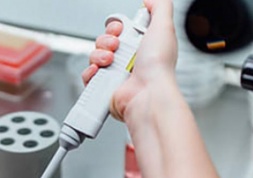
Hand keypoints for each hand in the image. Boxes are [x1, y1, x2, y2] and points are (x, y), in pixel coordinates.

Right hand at [82, 0, 177, 120]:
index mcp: (141, 48)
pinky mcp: (105, 89)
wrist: (148, 94)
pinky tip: (100, 72)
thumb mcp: (164, 26)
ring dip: (99, 55)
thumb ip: (160, 7)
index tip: (119, 30)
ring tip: (110, 61)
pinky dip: (90, 72)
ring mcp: (116, 76)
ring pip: (95, 58)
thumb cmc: (158, 66)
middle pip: (104, 42)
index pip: (119, 32)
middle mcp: (129, 62)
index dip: (115, 28)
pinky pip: (88, 76)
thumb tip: (149, 0)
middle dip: (105, 40)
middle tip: (115, 46)